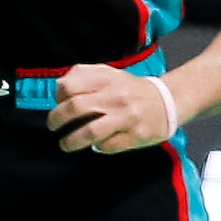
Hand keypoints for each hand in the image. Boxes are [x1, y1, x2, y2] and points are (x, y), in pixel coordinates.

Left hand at [47, 66, 175, 153]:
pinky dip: (97, 147)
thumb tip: (60, 90)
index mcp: (106, 78)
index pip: (70, 86)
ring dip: (72, 140)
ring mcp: (125, 117)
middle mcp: (115, 96)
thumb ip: (85, 77)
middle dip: (58, 119)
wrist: (167, 101)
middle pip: (76, 108)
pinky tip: (94, 146)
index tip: (56, 103)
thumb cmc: (130, 89)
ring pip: (90, 132)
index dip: (58, 96)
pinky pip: (108, 146)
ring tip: (64, 144)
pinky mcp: (135, 136)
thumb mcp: (109, 73)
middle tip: (53, 126)